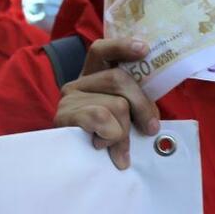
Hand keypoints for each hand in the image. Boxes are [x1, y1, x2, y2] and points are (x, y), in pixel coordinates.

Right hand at [53, 37, 161, 169]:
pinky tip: (102, 146)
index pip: (101, 51)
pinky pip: (101, 118)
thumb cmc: (102, 140)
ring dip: (125, 131)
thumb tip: (151, 121)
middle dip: (142, 106)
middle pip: (119, 79)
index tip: (144, 49)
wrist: (68, 167)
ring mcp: (69, 99)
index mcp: (92, 77)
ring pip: (116, 104)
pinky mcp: (63, 117)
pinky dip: (111, 136)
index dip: (122, 46)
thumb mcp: (120, 118)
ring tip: (118, 148)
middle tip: (150, 128)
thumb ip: (133, 107)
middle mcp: (78, 83)